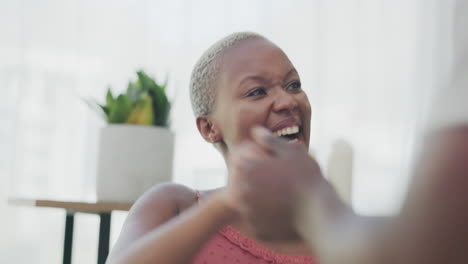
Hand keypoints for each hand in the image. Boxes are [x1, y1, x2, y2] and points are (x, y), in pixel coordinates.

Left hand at [229, 126, 323, 240]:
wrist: (320, 215)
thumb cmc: (308, 179)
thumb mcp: (292, 152)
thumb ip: (269, 139)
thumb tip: (255, 130)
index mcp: (248, 169)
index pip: (237, 159)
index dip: (249, 157)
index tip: (262, 160)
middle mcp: (242, 191)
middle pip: (239, 181)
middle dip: (251, 178)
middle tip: (271, 178)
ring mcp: (248, 212)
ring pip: (247, 201)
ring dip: (256, 196)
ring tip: (276, 195)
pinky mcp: (256, 229)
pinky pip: (257, 218)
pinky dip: (264, 214)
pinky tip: (279, 211)